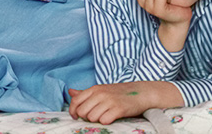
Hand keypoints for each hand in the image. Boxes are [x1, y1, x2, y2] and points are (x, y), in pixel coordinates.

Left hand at [68, 81, 182, 123]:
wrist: (141, 92)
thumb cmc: (119, 93)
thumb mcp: (101, 90)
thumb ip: (85, 93)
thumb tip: (70, 92)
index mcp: (94, 89)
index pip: (76, 101)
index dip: (73, 111)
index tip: (75, 117)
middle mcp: (100, 94)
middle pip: (82, 111)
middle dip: (86, 117)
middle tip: (94, 116)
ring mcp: (109, 101)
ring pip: (92, 117)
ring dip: (96, 120)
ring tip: (104, 116)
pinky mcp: (118, 109)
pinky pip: (104, 120)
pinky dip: (106, 121)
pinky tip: (111, 118)